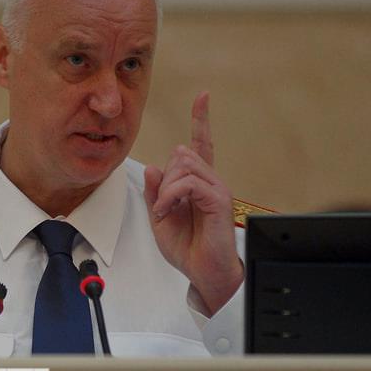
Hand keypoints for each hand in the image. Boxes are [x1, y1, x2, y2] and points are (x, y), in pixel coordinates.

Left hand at [143, 92, 242, 313]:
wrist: (205, 274)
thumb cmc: (188, 249)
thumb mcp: (160, 218)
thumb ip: (155, 193)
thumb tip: (153, 167)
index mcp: (198, 183)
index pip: (200, 144)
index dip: (201, 119)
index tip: (203, 96)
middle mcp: (211, 181)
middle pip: (181, 154)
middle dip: (163, 178)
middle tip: (162, 206)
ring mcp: (217, 189)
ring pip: (183, 165)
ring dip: (165, 189)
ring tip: (166, 211)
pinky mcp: (218, 200)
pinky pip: (187, 183)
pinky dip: (170, 197)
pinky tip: (167, 212)